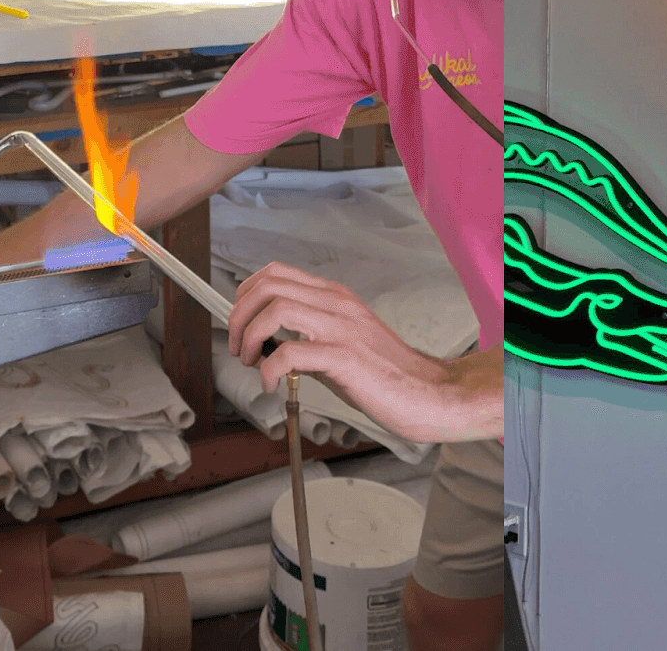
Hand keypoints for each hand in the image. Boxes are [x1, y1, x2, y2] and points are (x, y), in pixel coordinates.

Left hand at [227, 262, 496, 444]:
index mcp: (336, 297)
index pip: (276, 273)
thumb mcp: (345, 342)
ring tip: (251, 362)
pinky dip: (269, 369)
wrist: (429, 393)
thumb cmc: (389, 373)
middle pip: (268, 286)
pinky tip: (271, 384)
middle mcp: (337, 305)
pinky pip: (291, 352)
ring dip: (249, 337)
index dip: (245, 294)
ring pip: (276, 309)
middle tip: (238, 347)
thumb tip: (272, 346)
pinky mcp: (345, 357)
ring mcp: (342, 328)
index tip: (238, 323)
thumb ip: (311, 337)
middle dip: (238, 315)